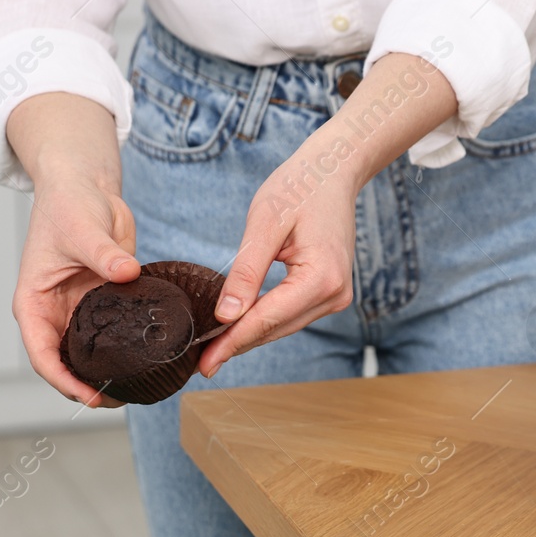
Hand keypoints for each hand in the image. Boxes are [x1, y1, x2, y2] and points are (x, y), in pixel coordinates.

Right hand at [6, 93, 136, 405]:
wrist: (86, 187)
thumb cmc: (69, 203)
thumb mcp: (82, 227)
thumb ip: (103, 253)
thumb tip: (126, 272)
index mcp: (33, 302)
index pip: (41, 353)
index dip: (63, 380)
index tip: (89, 396)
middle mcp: (53, 314)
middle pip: (64, 364)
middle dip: (87, 387)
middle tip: (120, 400)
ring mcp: (78, 313)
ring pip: (88, 357)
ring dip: (106, 375)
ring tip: (136, 391)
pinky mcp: (102, 306)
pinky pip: (112, 338)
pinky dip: (125, 354)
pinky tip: (147, 364)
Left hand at [201, 53, 458, 378]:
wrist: (333, 171)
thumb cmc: (300, 187)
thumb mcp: (265, 223)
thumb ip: (246, 272)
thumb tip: (225, 316)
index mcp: (322, 278)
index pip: (268, 319)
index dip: (233, 342)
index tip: (204, 363)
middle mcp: (334, 295)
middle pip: (275, 329)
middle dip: (237, 346)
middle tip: (200, 365)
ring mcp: (335, 297)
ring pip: (282, 327)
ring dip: (248, 338)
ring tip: (212, 352)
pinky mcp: (328, 294)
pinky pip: (290, 316)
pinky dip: (263, 323)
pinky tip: (238, 329)